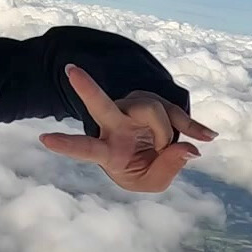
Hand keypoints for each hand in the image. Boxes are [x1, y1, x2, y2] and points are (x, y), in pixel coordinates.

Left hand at [39, 65, 217, 192]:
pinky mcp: (153, 101)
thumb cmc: (141, 168)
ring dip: (168, 137)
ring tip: (168, 150)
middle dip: (85, 87)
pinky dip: (194, 128)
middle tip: (69, 69)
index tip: (43, 140)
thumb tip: (189, 149)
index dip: (66, 145)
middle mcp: (114, 123)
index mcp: (107, 148)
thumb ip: (168, 169)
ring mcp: (132, 108)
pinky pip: (176, 112)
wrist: (152, 151)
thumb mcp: (152, 182)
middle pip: (101, 104)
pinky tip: (209, 137)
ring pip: (153, 112)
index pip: (85, 147)